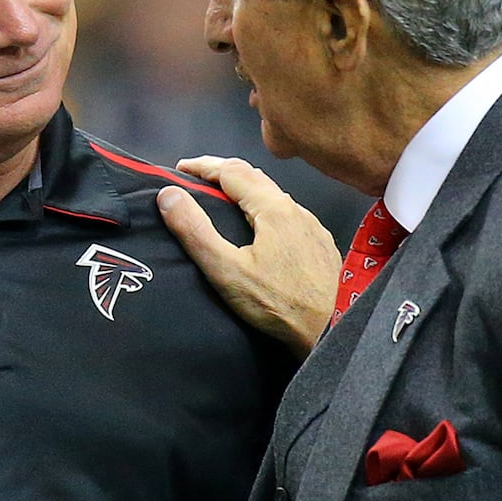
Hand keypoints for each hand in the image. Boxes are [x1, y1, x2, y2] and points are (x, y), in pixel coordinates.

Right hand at [157, 156, 340, 357]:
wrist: (332, 334)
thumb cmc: (279, 306)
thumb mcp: (225, 270)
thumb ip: (195, 230)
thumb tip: (170, 195)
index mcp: (274, 209)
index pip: (231, 170)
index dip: (202, 166)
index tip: (180, 168)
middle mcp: (297, 211)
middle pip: (254, 177)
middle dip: (222, 173)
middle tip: (196, 179)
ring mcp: (312, 228)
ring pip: (273, 196)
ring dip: (244, 190)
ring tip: (222, 200)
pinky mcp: (321, 247)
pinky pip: (289, 215)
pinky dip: (265, 210)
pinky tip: (258, 228)